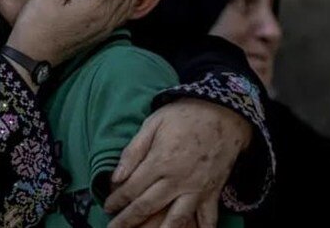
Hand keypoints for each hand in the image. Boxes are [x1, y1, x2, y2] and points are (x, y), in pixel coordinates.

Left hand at [105, 98, 251, 227]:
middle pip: (147, 207)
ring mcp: (197, 189)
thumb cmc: (184, 115)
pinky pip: (207, 219)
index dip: (117, 200)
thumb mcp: (153, 123)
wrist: (223, 113)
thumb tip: (116, 177)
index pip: (132, 188)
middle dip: (127, 221)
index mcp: (160, 162)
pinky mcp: (212, 193)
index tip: (107, 206)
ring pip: (175, 221)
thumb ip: (133, 151)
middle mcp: (177, 180)